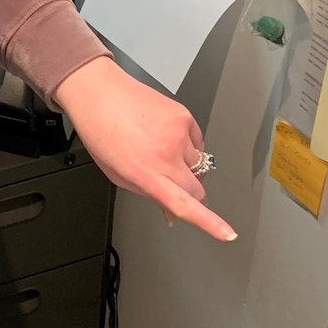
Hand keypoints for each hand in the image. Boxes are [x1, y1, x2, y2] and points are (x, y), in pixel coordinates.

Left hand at [53, 57, 235, 240]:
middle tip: (172, 180)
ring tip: (158, 148)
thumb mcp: (118, 174)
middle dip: (190, 191)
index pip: (183, 203)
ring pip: (198, 164)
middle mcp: (165, 155)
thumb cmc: (101, 133)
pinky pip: (197, 141)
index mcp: (146, 174)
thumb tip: (173, 210)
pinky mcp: (184, 117)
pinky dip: (186, 143)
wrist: (100, 93)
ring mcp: (178, 134)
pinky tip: (164, 134)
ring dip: (185, 164)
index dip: (209, 222)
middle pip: (198, 188)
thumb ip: (149, 193)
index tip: (228, 234)